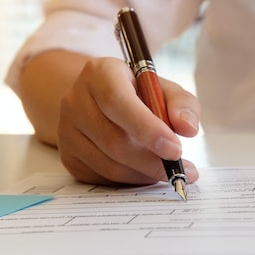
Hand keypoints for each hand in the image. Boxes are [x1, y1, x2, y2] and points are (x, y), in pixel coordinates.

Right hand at [57, 57, 199, 185]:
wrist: (97, 100)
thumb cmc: (135, 93)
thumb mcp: (161, 88)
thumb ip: (181, 103)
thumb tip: (188, 128)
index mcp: (99, 73)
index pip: (118, 102)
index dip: (148, 129)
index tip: (176, 149)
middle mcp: (75, 100)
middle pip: (113, 139)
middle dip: (152, 161)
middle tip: (180, 170)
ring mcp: (66, 130)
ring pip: (109, 164)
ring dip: (144, 174)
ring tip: (168, 171)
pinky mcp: (68, 155)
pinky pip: (102, 177)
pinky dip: (130, 180)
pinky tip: (146, 172)